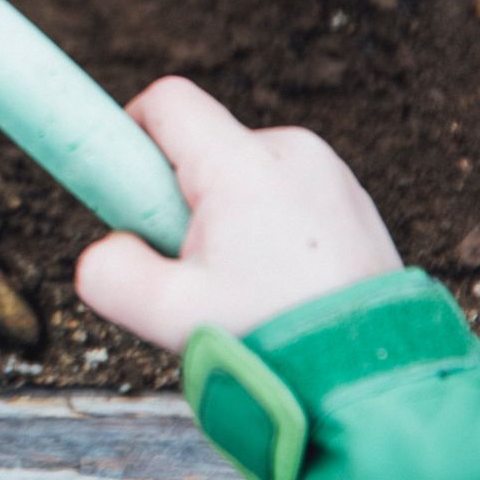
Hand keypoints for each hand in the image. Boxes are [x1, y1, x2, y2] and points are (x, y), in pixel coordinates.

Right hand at [75, 75, 403, 352]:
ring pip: (243, 170)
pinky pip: (284, 190)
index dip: (131, 130)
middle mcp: (291, 151)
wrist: (374, 377)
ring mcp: (328, 172)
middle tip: (191, 263)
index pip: (167, 102)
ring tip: (244, 281)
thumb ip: (108, 273)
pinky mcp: (352, 198)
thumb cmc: (275, 340)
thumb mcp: (167, 315)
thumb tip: (105, 250)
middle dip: (181, 195)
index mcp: (243, 165)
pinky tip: (280, 281)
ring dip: (227, 213)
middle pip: (204, 144)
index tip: (127, 187)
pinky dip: (268, 224)